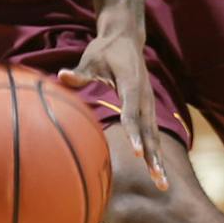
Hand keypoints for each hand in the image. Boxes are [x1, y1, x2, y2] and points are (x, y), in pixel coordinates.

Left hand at [61, 31, 168, 191]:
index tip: (136, 153)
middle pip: (151, 131)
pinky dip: (155, 151)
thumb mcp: (91, 58)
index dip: (134, 133)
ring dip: (158, 158)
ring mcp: (149, 103)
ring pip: (155, 135)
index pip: (133, 113)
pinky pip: (152, 132)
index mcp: (133, 85)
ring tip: (162, 183)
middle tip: (158, 179)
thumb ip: (80, 72)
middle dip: (154, 156)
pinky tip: (156, 169)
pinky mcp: (148, 108)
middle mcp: (145, 97)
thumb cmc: (105, 50)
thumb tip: (62, 76)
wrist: (126, 39)